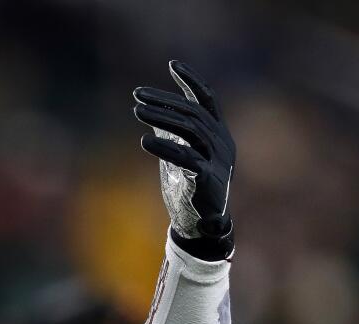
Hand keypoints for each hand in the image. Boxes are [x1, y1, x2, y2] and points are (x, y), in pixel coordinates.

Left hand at [134, 61, 235, 259]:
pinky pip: (186, 158)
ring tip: (136, 111)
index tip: (172, 64)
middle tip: (137, 94)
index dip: (191, 80)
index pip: (207, 99)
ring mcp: (217, 160)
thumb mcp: (178, 154)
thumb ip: (170, 133)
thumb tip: (152, 111)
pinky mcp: (207, 179)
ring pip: (190, 131)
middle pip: (192, 113)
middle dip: (164, 101)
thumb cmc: (187, 186)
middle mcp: (221, 142)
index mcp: (217, 133)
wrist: (200, 224)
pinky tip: (144, 140)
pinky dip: (165, 148)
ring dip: (161, 118)